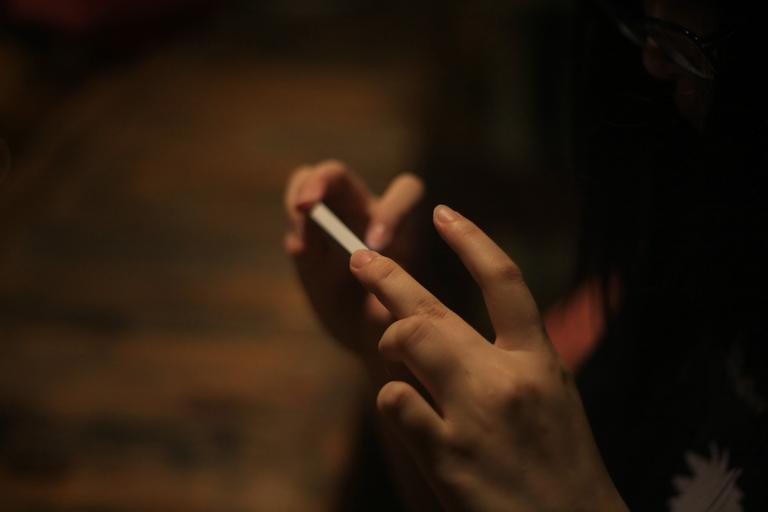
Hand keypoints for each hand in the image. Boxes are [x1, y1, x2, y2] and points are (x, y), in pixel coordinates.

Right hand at [284, 160, 423, 358]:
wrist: (365, 330)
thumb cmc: (393, 319)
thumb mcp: (400, 319)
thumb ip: (391, 311)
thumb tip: (377, 306)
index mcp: (400, 223)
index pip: (403, 192)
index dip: (390, 211)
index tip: (376, 244)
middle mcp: (364, 211)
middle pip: (339, 177)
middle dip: (321, 182)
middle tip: (306, 205)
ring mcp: (330, 220)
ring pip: (308, 183)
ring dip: (298, 201)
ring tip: (300, 236)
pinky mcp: (306, 237)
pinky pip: (295, 217)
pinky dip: (295, 230)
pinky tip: (300, 252)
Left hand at [349, 205, 627, 511]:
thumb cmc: (558, 463)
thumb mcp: (548, 399)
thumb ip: (504, 361)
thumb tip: (432, 329)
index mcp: (540, 361)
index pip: (504, 282)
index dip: (471, 241)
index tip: (443, 213)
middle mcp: (508, 378)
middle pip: (432, 307)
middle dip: (388, 275)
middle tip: (360, 257)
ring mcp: (475, 414)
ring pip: (407, 340)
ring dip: (388, 339)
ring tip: (387, 346)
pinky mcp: (446, 454)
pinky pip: (395, 400)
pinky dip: (394, 399)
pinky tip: (408, 413)